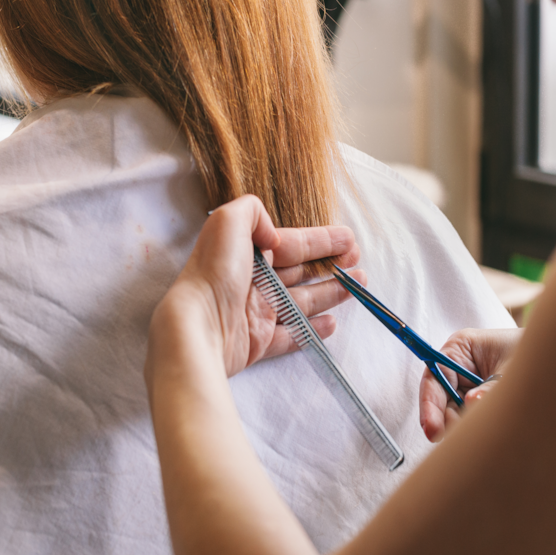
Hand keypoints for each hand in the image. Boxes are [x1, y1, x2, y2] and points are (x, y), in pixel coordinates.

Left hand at [146, 195, 362, 382]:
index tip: (350, 240)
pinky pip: (292, 334)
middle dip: (331, 266)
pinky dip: (312, 330)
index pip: (292, 244)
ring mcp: (256, 313)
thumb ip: (252, 212)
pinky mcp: (259, 343)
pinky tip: (332, 323)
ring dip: (331, 294)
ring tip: (357, 288)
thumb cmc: (214, 273)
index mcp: (247, 253)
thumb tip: (272, 233)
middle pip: (300, 272)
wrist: (197, 326)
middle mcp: (253, 282)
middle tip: (358, 264)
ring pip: (302, 302)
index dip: (322, 241)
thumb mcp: (227, 222)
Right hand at [419, 328, 522, 441]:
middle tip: (459, 440)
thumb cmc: (535, 353)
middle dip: (448, 422)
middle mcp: (460, 367)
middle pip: (442, 400)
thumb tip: (471, 403)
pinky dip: (475, 428)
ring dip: (463, 427)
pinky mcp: (481, 401)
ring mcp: (470, 385)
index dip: (429, 404)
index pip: (434, 378)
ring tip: (479, 436)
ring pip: (455, 413)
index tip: (431, 429)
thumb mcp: (513, 370)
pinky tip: (486, 434)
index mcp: (461, 349)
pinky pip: (470, 418)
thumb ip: (491, 388)